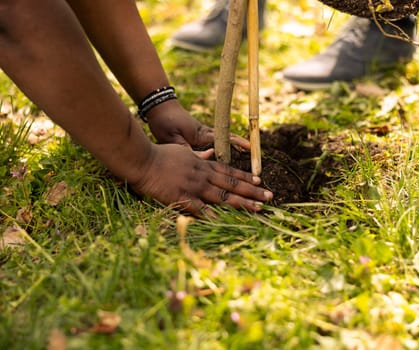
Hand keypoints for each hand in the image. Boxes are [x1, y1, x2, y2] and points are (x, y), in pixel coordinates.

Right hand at [130, 143, 272, 215]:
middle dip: (252, 192)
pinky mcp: (182, 198)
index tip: (260, 182)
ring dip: (242, 203)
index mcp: (203, 165)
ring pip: (223, 196)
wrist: (142, 160)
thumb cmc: (160, 155)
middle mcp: (203, 176)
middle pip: (232, 184)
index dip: (246, 177)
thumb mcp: (183, 151)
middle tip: (270, 197)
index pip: (229, 171)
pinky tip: (227, 222)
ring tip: (258, 209)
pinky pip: (201, 209)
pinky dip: (214, 216)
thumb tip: (209, 153)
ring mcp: (194, 187)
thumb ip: (197, 156)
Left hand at [147, 100, 249, 149]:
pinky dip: (222, 148)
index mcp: (201, 134)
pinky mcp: (197, 135)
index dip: (239, 143)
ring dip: (233, 148)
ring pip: (222, 142)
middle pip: (228, 140)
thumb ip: (188, 150)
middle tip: (254, 154)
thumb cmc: (165, 121)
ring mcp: (202, 134)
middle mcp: (205, 133)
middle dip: (241, 146)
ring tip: (244, 160)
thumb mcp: (173, 139)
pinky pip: (213, 143)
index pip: (225, 138)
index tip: (251, 147)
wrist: (159, 106)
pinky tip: (225, 159)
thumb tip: (208, 157)